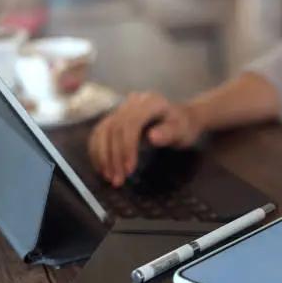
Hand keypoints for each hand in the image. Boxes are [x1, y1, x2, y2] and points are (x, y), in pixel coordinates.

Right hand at [88, 92, 202, 186]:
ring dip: (103, 156)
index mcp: (151, 102)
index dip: (127, 147)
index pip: (131, 123)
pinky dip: (97, 150)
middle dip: (114, 156)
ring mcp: (122, 109)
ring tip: (109, 177)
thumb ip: (169, 133)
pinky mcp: (115, 118)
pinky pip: (99, 132)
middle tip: (118, 180)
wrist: (182, 118)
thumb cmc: (184, 126)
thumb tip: (152, 137)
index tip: (129, 169)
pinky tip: (101, 167)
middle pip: (115, 128)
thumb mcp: (183, 131)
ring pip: (103, 131)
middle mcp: (133, 102)